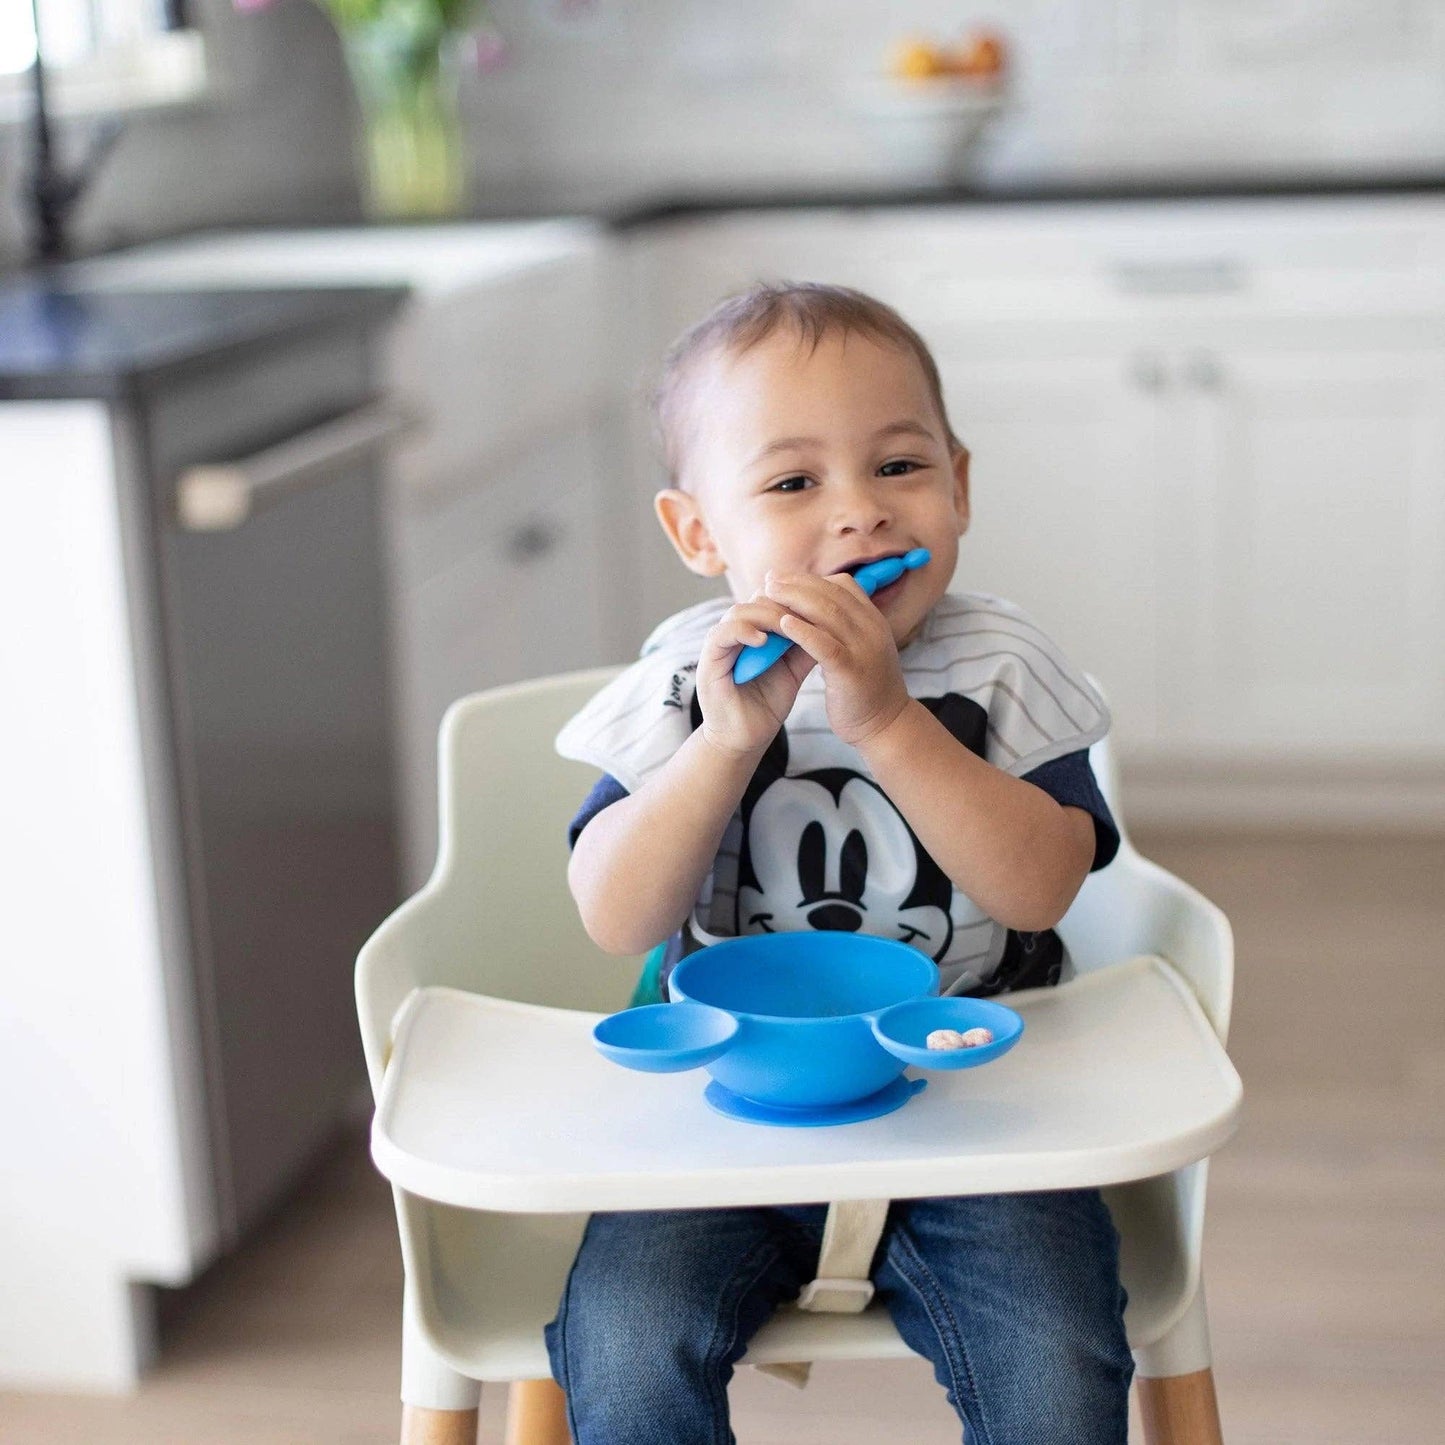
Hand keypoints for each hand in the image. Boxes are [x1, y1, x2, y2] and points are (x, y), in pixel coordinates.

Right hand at [695, 593, 816, 757]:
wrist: (747, 738)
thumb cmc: (767, 704)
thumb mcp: (792, 670)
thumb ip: (804, 646)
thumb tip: (830, 622)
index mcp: (753, 631)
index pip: (771, 599)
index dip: (793, 600)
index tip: (816, 609)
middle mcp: (734, 633)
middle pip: (756, 599)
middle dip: (783, 604)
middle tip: (804, 615)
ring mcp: (719, 645)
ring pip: (739, 611)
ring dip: (765, 616)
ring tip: (786, 628)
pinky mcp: (708, 661)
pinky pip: (721, 634)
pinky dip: (743, 632)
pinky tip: (764, 641)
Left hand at [763, 571, 909, 745]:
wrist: (886, 725)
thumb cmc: (865, 688)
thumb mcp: (860, 649)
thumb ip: (844, 628)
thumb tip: (816, 608)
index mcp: (874, 621)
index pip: (843, 585)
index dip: (811, 579)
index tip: (785, 576)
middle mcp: (872, 629)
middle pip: (832, 594)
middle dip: (798, 583)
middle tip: (769, 579)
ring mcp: (864, 649)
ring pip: (828, 614)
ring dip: (795, 599)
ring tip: (769, 593)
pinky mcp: (852, 672)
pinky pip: (825, 645)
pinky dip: (803, 632)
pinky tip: (783, 624)